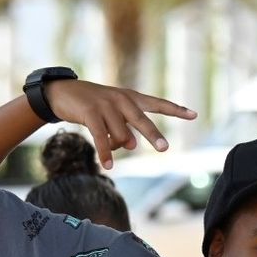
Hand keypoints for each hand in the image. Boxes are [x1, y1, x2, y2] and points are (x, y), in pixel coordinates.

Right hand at [44, 80, 195, 168]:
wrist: (63, 92)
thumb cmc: (92, 105)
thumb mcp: (112, 113)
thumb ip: (125, 128)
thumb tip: (130, 146)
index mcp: (131, 98)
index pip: (158, 104)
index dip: (176, 110)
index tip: (194, 115)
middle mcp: (122, 99)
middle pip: (142, 120)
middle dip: (153, 135)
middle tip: (164, 148)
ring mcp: (106, 105)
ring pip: (120, 134)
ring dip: (116, 146)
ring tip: (112, 153)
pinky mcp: (91, 112)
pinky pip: (102, 138)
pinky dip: (105, 153)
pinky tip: (108, 165)